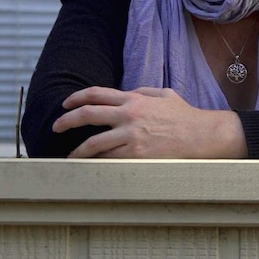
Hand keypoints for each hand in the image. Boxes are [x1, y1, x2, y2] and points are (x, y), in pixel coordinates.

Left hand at [53, 86, 246, 157]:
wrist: (202, 135)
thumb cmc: (185, 116)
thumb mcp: (163, 94)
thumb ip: (142, 92)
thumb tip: (126, 93)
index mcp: (134, 99)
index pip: (97, 94)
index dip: (76, 98)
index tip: (65, 104)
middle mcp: (129, 115)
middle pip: (88, 115)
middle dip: (66, 121)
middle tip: (56, 127)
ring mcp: (132, 136)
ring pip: (94, 143)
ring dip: (78, 151)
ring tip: (70, 156)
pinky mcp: (137, 155)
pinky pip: (110, 160)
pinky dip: (98, 163)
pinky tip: (90, 167)